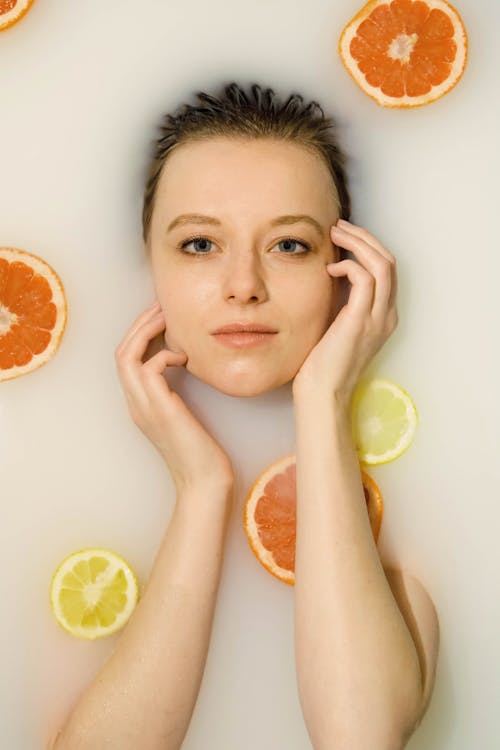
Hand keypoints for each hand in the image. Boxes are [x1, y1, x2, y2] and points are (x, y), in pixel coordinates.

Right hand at [115, 301, 234, 492]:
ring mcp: (145, 407)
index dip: (139, 334)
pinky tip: (185, 358)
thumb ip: (175, 393)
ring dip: (146, 331)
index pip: (127, 360)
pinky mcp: (161, 410)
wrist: (204, 482)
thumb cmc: (201, 452)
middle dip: (139, 324)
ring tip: (167, 317)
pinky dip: (165, 355)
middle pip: (121, 352)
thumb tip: (187, 363)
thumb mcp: (183, 416)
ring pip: (128, 356)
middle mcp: (136, 404)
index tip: (161, 316)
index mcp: (139, 404)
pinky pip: (151, 368)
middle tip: (161, 305)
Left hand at [292, 219, 397, 407]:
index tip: (344, 236)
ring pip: (382, 264)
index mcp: (383, 316)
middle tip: (339, 226)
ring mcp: (377, 318)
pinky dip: (349, 266)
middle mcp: (387, 315)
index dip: (368, 246)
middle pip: (389, 261)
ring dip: (358, 243)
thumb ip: (341, 301)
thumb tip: (330, 273)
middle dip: (364, 238)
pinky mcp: (360, 321)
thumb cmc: (322, 363)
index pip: (386, 269)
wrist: (322, 392)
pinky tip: (331, 269)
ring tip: (335, 234)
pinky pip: (364, 279)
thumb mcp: (336, 325)